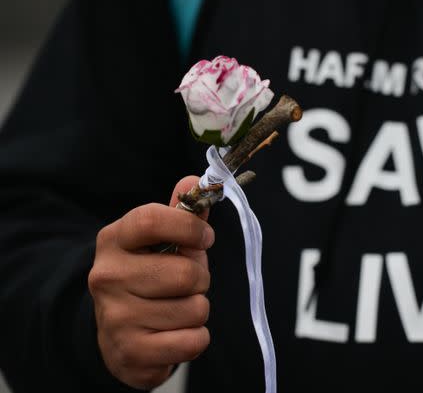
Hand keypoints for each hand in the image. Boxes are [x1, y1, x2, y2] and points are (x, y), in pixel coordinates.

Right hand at [88, 176, 213, 389]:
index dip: (190, 228)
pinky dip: (195, 337)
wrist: (117, 335)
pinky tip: (175, 333)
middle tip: (186, 283)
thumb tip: (193, 181)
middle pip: (186, 272)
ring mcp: (116, 316)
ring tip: (177, 308)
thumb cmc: (147, 277)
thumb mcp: (158, 242)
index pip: (153, 220)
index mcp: (114, 240)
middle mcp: (107, 276)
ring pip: (195, 308)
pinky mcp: (131, 351)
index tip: (205, 238)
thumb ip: (181, 214)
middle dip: (200, 278)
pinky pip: (194, 340)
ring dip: (197, 309)